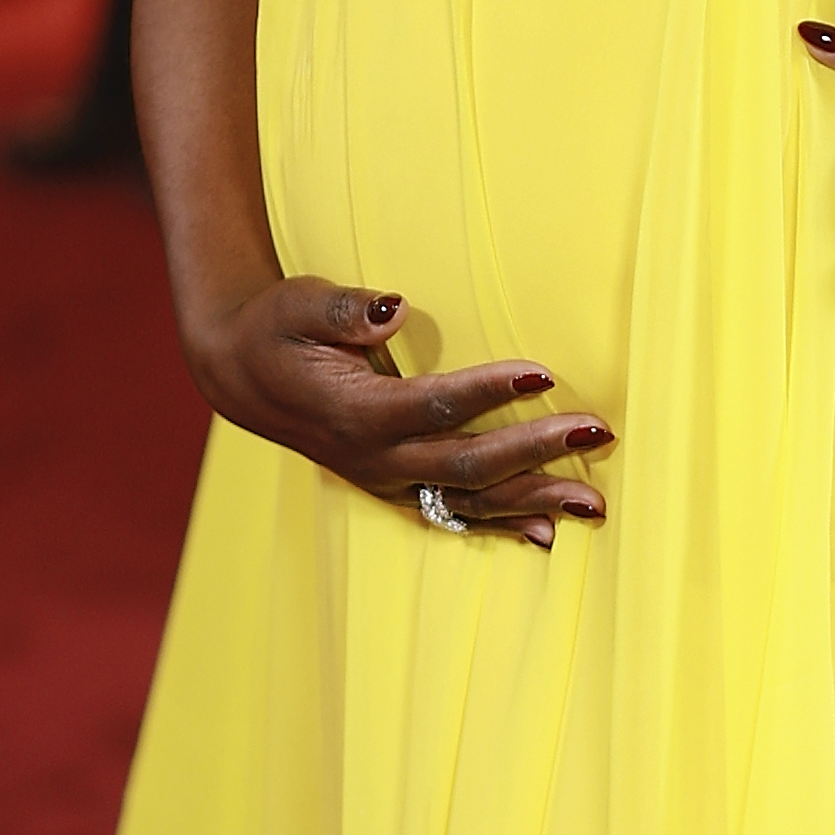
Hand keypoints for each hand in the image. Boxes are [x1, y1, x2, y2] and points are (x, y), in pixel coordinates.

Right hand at [187, 277, 613, 549]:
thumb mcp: (301, 304)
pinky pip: (454, 514)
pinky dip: (502, 523)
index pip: (435, 405)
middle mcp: (374, 458)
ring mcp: (385, 479)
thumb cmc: (277, 327)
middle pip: (466, 464)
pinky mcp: (393, 484)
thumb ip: (347, 309)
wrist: (239, 373)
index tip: (544, 369)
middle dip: (535, 450)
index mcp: (355, 413)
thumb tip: (394, 308)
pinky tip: (547, 531)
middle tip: (595, 431)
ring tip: (593, 500)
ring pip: (469, 501)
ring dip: (533, 499)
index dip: (490, 389)